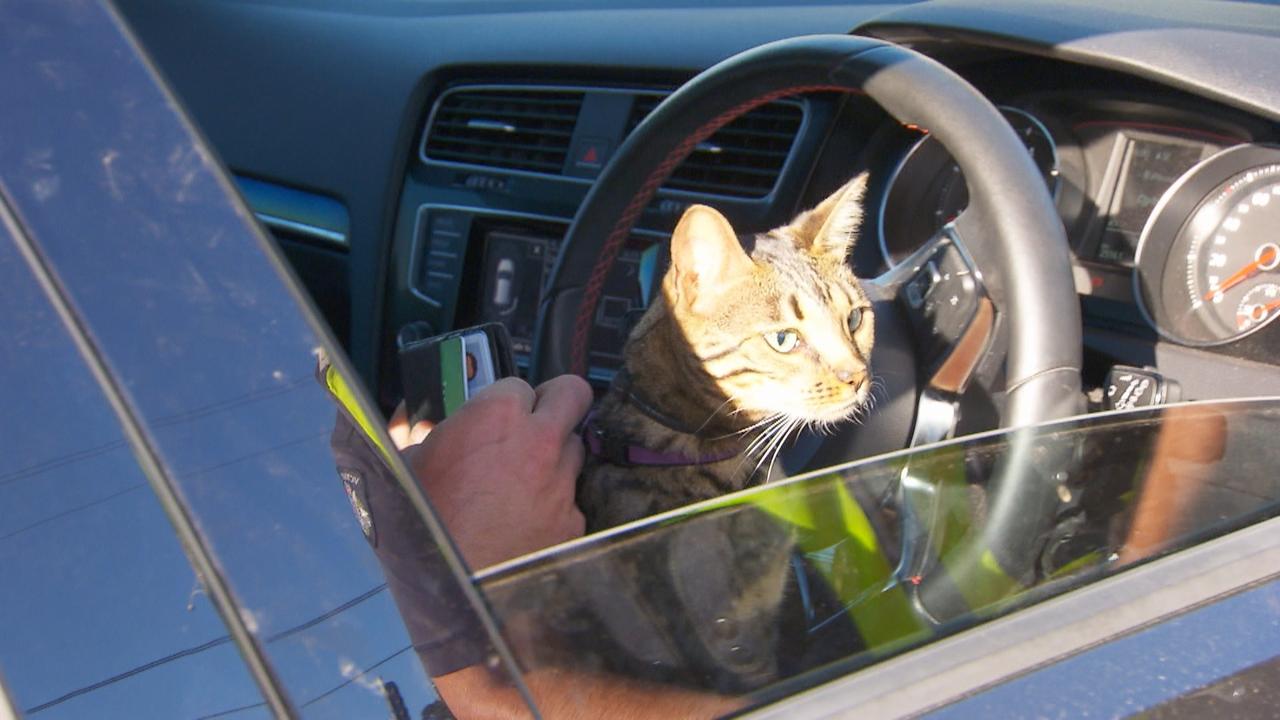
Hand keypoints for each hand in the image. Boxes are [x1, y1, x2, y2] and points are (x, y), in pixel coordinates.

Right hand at [397, 375, 591, 569]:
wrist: (453, 590)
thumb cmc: (422, 525)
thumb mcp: (404, 466)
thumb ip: (417, 432)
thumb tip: (412, 417)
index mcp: (496, 415)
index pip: (518, 382)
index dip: (506, 399)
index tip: (497, 414)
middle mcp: (540, 440)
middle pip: (572, 394)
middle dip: (557, 402)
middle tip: (536, 421)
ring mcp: (563, 481)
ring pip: (575, 449)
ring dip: (555, 456)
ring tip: (523, 480)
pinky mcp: (574, 521)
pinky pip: (572, 500)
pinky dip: (554, 505)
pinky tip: (527, 522)